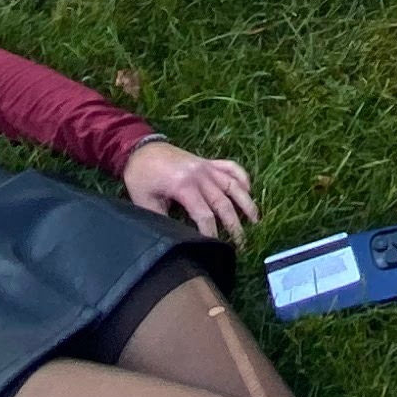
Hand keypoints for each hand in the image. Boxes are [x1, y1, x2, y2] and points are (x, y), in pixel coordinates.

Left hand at [124, 137, 259, 242]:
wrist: (140, 148)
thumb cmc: (140, 176)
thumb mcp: (144, 201)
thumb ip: (160, 219)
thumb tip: (173, 239)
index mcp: (183, 186)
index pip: (204, 215)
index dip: (211, 233)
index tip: (215, 248)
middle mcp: (200, 175)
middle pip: (223, 203)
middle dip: (234, 225)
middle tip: (241, 243)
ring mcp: (206, 166)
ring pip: (233, 185)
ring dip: (246, 202)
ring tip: (256, 220)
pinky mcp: (208, 161)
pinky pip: (231, 167)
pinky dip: (242, 177)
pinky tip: (249, 190)